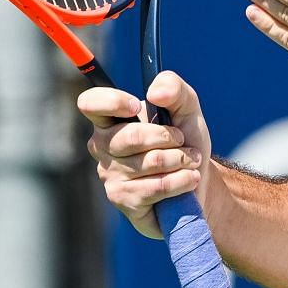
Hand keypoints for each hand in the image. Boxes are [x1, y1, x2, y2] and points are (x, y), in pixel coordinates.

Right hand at [78, 71, 211, 239]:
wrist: (196, 180)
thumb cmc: (185, 141)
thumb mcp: (187, 108)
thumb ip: (174, 89)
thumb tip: (155, 93)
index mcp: (111, 118)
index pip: (90, 103)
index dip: (112, 101)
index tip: (138, 106)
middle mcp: (102, 145)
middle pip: (131, 137)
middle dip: (168, 137)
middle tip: (183, 141)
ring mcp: (109, 173)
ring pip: (151, 162)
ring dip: (181, 160)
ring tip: (189, 161)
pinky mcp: (122, 199)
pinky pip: (157, 186)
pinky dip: (182, 180)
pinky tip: (188, 179)